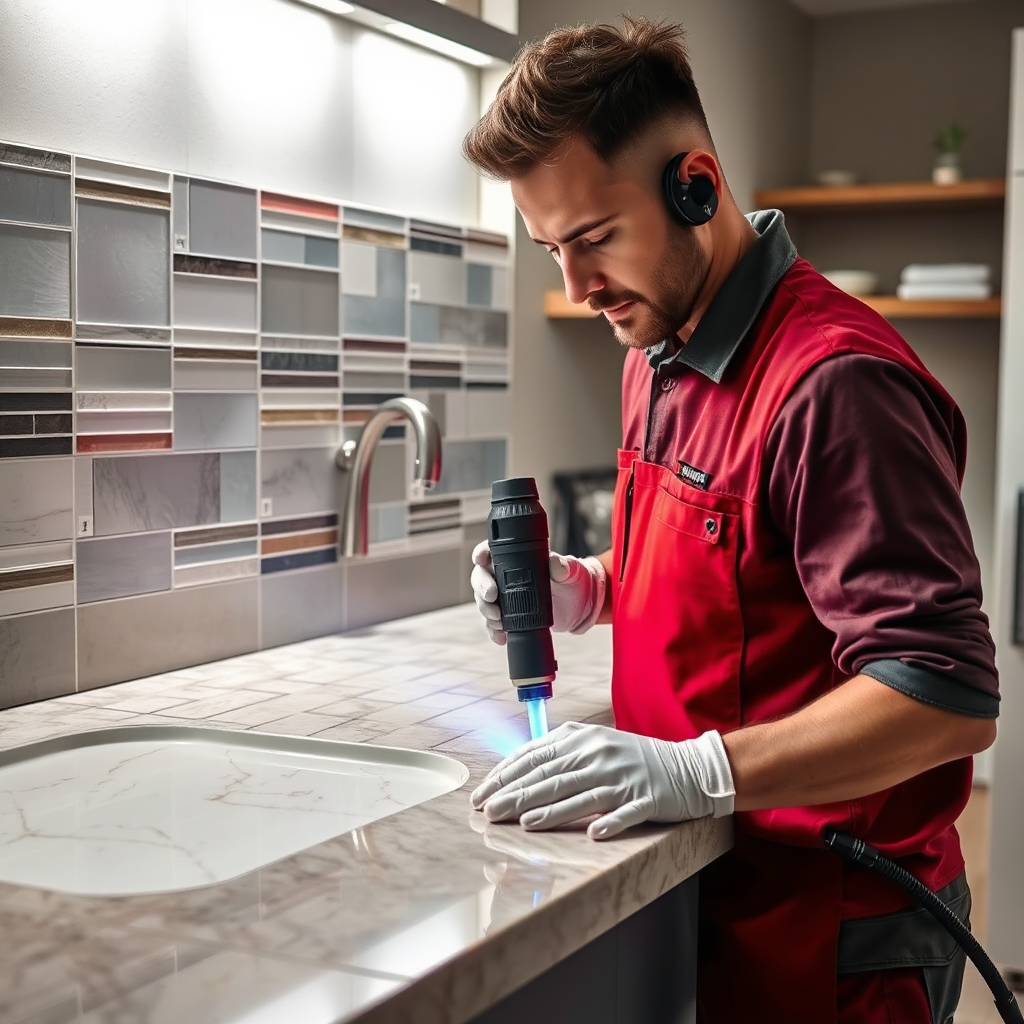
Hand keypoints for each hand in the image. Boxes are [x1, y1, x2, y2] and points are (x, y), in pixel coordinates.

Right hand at [470, 540, 606, 644]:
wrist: (577, 607)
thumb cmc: (571, 581)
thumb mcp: (570, 572)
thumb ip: (563, 567)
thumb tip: (556, 563)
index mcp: (516, 558)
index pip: (491, 551)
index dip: (481, 553)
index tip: (481, 560)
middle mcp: (504, 576)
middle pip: (481, 577)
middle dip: (481, 587)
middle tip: (491, 596)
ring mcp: (504, 597)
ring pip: (483, 601)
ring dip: (486, 610)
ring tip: (498, 618)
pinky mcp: (507, 616)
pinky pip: (493, 623)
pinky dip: (493, 630)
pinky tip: (501, 636)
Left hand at [470, 722, 734, 839]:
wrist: (688, 767)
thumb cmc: (633, 759)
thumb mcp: (595, 744)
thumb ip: (561, 751)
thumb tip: (519, 767)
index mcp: (584, 738)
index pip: (536, 755)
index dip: (507, 774)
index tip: (483, 792)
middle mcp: (600, 755)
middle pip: (551, 776)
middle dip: (516, 794)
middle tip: (488, 811)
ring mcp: (624, 777)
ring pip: (580, 795)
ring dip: (550, 811)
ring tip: (523, 824)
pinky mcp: (647, 799)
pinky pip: (626, 812)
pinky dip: (610, 823)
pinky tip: (593, 834)